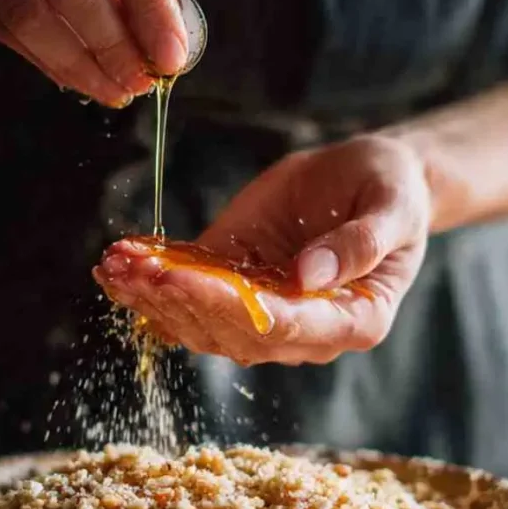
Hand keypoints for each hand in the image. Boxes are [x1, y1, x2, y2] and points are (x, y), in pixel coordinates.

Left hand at [93, 135, 431, 364]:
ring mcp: (265, 309)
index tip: (184, 280)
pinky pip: (190, 295)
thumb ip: (362, 244)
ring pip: (202, 324)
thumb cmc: (392, 190)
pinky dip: (151, 284)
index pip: (287, 327)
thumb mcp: (392, 205)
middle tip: (134, 270)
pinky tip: (117, 264)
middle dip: (179, 301)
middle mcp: (305, 329)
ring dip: (155, 298)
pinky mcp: (235, 282)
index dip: (230, 307)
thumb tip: (306, 279)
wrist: (368, 176)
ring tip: (115, 266)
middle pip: (233, 332)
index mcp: (353, 320)